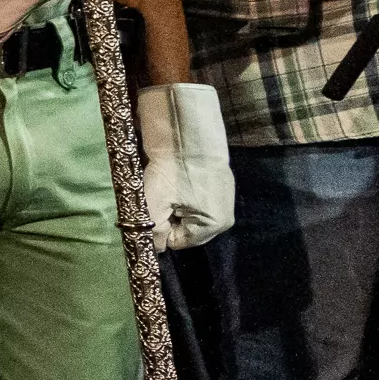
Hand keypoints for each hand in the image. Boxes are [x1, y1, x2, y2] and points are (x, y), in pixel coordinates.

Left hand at [136, 83, 232, 250]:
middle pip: (184, 229)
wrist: (187, 130)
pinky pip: (195, 196)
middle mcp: (225, 217)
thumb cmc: (171, 171)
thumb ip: (153, 233)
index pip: (176, 242)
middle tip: (160, 195)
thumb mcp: (153, 206)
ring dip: (173, 203)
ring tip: (168, 184)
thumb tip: (155, 249)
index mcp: (214, 226)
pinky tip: (177, 176)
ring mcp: (225, 198)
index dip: (159, 229)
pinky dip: (182, 190)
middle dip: (168, 217)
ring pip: (188, 212)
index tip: (153, 209)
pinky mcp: (220, 181)